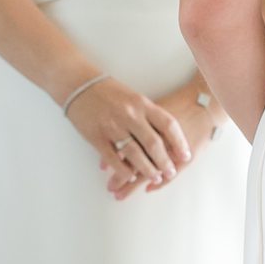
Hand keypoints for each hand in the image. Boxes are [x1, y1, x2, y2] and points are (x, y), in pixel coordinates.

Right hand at [63, 76, 192, 199]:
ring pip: (135, 155)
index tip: (185, 156)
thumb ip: (148, 115)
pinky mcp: (97, 137)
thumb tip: (167, 137)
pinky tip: (131, 176)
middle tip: (171, 173)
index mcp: (141, 104)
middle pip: (153, 144)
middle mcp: (129, 115)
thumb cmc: (109, 91)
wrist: (79, 85)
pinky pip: (113, 159)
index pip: (168, 124)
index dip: (179, 142)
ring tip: (155, 177)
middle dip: (165, 162)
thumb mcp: (133, 97)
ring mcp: (113, 127)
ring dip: (147, 169)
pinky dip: (124, 170)